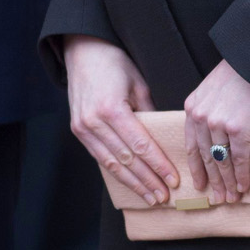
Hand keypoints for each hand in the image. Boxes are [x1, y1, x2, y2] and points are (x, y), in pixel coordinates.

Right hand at [64, 35, 178, 204]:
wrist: (82, 51)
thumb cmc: (115, 63)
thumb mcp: (138, 83)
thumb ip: (149, 112)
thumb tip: (162, 136)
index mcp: (111, 109)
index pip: (140, 145)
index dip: (157, 165)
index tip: (172, 179)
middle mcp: (94, 122)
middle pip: (126, 160)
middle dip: (147, 180)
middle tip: (165, 197)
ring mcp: (83, 128)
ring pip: (111, 164)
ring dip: (133, 183)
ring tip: (150, 198)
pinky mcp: (78, 130)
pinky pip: (99, 157)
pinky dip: (116, 173)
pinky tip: (130, 183)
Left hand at [184, 59, 249, 203]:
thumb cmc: (240, 72)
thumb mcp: (213, 90)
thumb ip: (209, 111)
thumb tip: (219, 138)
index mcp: (192, 107)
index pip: (192, 145)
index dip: (196, 168)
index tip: (199, 184)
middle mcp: (201, 117)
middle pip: (206, 157)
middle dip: (213, 180)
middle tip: (217, 197)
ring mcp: (219, 124)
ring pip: (222, 162)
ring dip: (227, 182)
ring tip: (231, 197)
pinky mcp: (239, 129)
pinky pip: (239, 158)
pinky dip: (242, 175)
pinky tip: (243, 186)